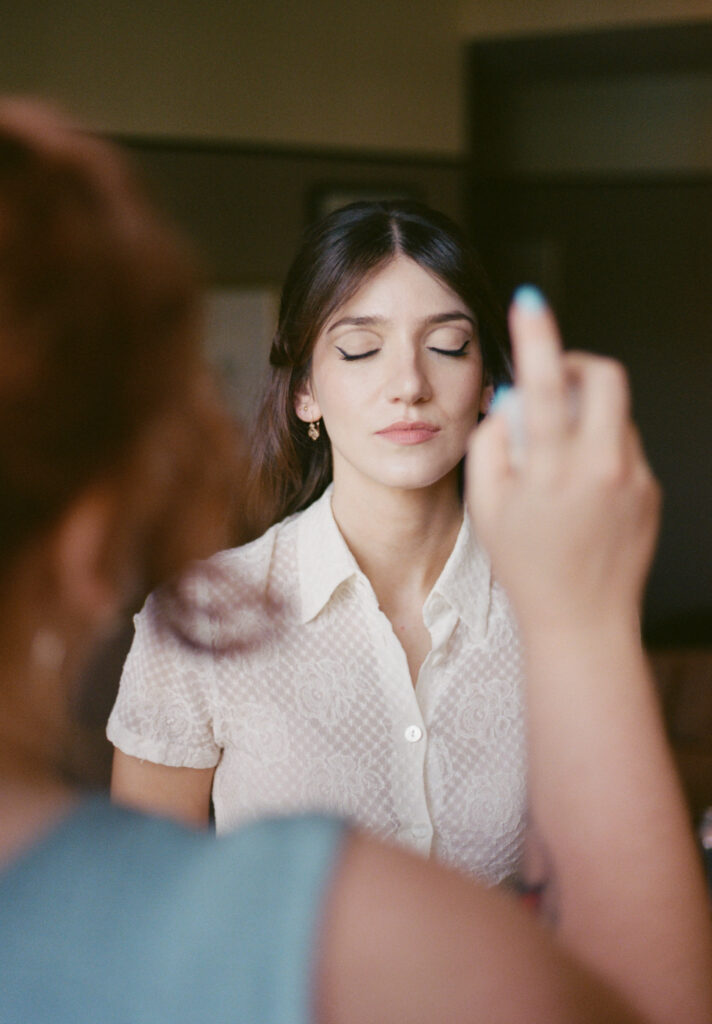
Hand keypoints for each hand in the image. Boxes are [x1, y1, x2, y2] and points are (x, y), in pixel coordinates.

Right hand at [466, 287, 659, 636]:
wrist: (583, 621)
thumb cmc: (528, 568)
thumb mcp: (487, 508)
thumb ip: (491, 445)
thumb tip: (509, 401)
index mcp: (554, 471)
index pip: (546, 386)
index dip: (536, 337)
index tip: (530, 303)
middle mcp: (603, 467)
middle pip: (606, 378)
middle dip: (579, 364)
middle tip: (555, 380)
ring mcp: (634, 478)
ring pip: (615, 413)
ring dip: (586, 414)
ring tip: (558, 458)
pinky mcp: (651, 490)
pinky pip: (625, 446)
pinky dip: (600, 448)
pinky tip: (581, 489)